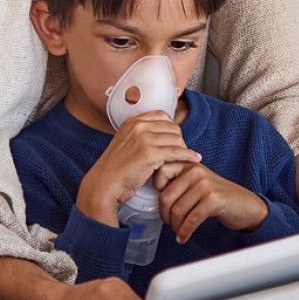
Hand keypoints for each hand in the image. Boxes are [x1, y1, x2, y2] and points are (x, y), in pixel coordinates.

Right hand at [78, 113, 201, 226]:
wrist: (104, 183)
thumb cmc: (115, 169)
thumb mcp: (125, 143)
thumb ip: (140, 136)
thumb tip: (161, 135)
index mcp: (131, 122)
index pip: (162, 116)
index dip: (171, 127)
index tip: (174, 138)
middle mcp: (138, 126)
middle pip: (172, 127)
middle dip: (179, 139)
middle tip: (180, 152)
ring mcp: (143, 139)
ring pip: (176, 139)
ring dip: (184, 149)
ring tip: (185, 159)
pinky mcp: (150, 154)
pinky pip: (177, 152)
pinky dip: (188, 156)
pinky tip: (194, 159)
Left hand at [155, 163, 268, 242]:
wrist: (246, 205)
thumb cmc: (218, 197)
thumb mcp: (196, 183)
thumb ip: (178, 183)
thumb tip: (153, 194)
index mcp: (188, 165)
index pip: (161, 173)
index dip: (157, 191)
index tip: (163, 204)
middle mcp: (196, 171)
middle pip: (166, 196)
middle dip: (164, 215)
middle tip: (168, 223)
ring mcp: (205, 185)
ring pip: (177, 210)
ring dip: (175, 226)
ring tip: (178, 231)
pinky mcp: (213, 200)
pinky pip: (191, 219)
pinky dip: (185, 231)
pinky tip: (184, 237)